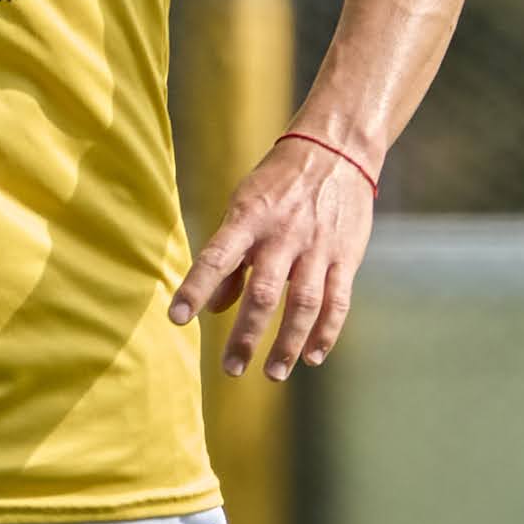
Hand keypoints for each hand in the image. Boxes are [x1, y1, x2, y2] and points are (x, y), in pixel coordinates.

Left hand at [172, 130, 376, 380]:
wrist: (337, 150)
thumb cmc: (279, 183)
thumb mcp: (245, 206)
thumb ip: (230, 256)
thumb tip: (213, 308)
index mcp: (250, 218)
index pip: (217, 257)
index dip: (196, 288)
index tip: (177, 318)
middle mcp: (284, 235)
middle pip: (263, 292)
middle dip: (246, 335)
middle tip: (232, 369)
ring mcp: (318, 247)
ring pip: (303, 303)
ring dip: (288, 343)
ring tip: (273, 372)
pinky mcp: (346, 257)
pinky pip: (337, 300)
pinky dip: (326, 332)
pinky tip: (313, 355)